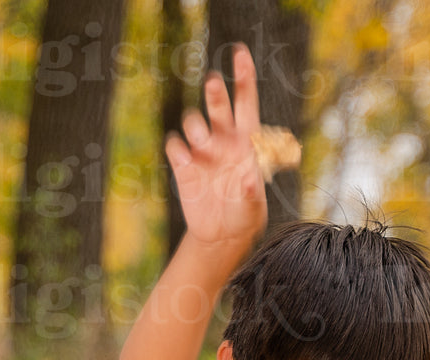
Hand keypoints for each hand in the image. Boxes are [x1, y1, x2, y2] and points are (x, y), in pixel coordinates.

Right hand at [166, 43, 266, 252]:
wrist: (221, 236)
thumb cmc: (245, 215)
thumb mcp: (254, 207)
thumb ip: (252, 192)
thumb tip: (251, 177)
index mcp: (247, 140)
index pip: (246, 101)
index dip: (243, 75)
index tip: (239, 53)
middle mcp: (223, 139)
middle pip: (218, 104)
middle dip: (215, 92)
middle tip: (214, 83)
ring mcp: (202, 151)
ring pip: (193, 121)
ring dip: (196, 126)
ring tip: (203, 143)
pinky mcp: (183, 165)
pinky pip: (175, 146)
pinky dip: (179, 149)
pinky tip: (186, 161)